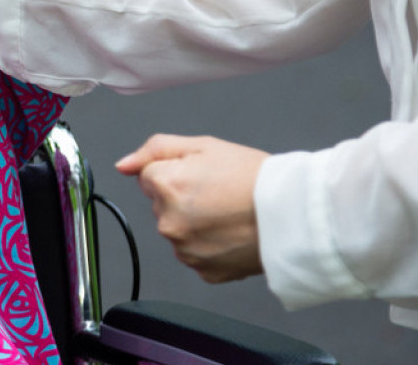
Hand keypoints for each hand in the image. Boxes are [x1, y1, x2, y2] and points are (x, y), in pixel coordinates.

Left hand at [116, 134, 268, 283]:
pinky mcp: (204, 271)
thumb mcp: (203, 146)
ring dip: (194, 222)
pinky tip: (231, 233)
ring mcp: (186, 250)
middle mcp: (169, 223)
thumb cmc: (254, 177)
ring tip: (228, 212)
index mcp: (165, 187)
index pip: (149, 176)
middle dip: (182, 196)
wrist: (293, 213)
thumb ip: (155, 150)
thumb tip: (124, 165)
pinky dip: (209, 245)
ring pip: (178, 230)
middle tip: (219, 192)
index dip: (176, 170)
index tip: (202, 174)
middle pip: (161, 204)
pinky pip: (196, 253)